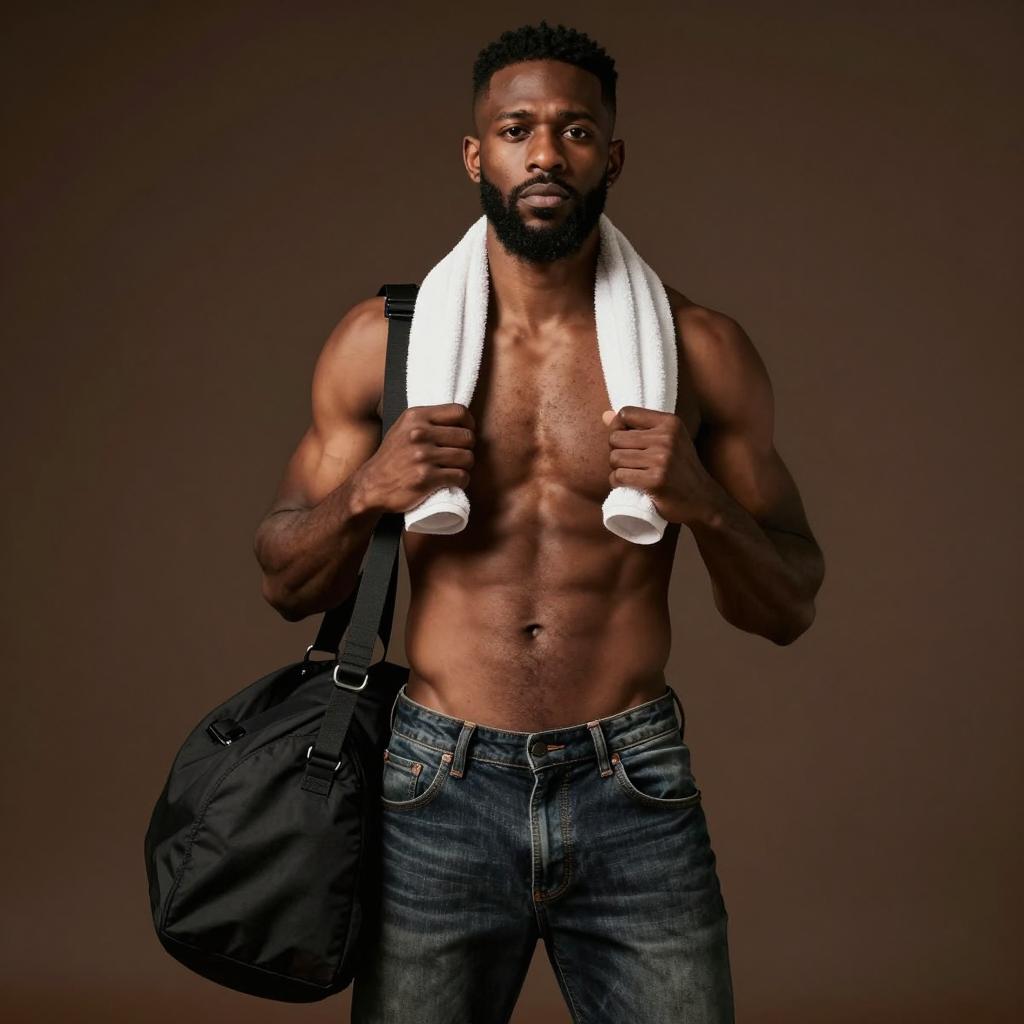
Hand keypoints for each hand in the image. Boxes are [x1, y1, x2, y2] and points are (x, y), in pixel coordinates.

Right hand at [358, 403, 475, 514]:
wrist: (372, 485)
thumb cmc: (393, 457)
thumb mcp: (404, 428)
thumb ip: (428, 421)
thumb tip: (463, 420)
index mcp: (415, 417)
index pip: (459, 412)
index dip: (469, 423)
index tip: (466, 433)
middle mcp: (419, 433)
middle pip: (467, 437)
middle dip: (468, 448)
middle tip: (459, 456)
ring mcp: (422, 456)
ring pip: (467, 458)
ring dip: (465, 466)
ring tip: (454, 469)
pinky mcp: (426, 478)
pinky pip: (461, 476)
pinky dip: (461, 481)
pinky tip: (452, 481)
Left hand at [602, 406, 717, 526]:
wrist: (702, 499)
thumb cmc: (679, 469)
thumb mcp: (667, 441)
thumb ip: (637, 427)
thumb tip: (604, 415)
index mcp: (670, 422)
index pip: (626, 413)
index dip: (617, 428)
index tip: (624, 442)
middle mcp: (666, 438)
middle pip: (615, 438)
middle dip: (616, 452)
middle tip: (629, 463)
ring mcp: (661, 459)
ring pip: (614, 458)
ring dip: (616, 469)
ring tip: (631, 474)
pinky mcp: (655, 480)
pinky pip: (618, 476)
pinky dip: (617, 482)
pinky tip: (628, 485)